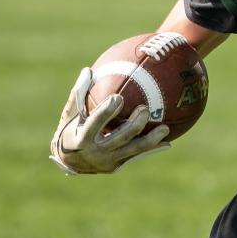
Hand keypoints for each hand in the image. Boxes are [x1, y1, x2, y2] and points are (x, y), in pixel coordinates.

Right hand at [49, 67, 170, 174]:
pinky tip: (167, 143)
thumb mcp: (69, 114)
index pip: (95, 123)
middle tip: (145, 109)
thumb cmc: (70, 130)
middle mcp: (95, 153)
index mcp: (81, 138)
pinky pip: (136, 156)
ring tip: (165, 128)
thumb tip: (88, 70)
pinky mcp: (116, 167)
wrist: (69, 162)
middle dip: (134, 125)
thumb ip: (79, 94)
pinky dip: (151, 150)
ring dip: (150, 140)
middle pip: (119, 137)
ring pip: (132, 150)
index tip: (118, 97)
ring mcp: (107, 162)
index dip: (107, 111)